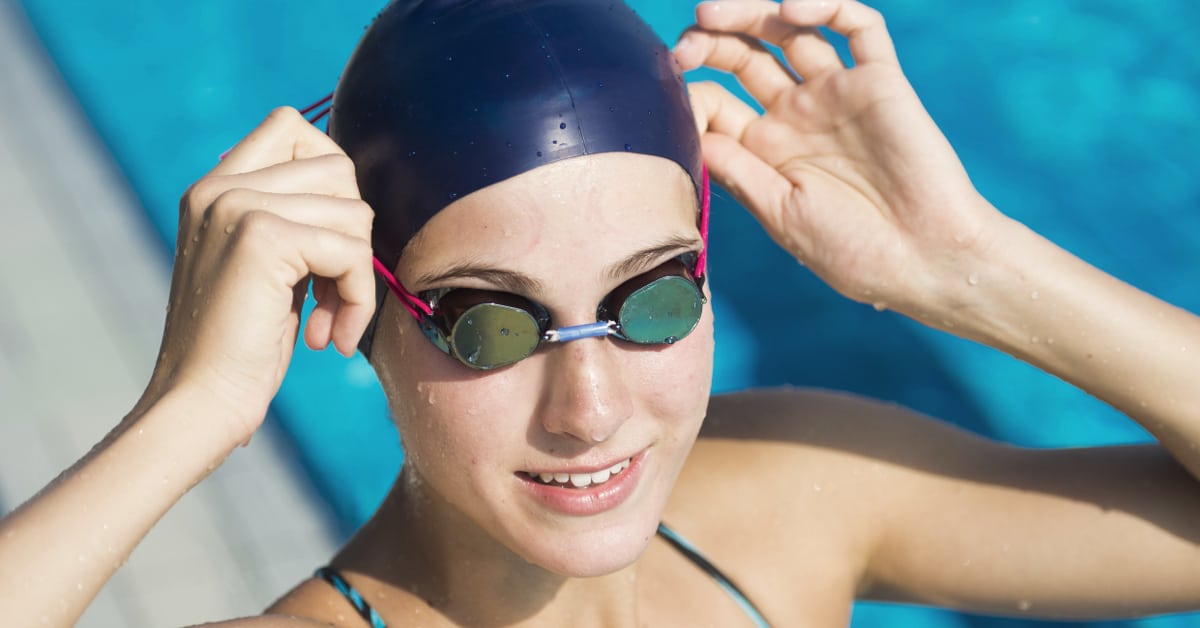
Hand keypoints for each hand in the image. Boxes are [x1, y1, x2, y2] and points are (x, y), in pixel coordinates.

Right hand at [144, 108, 373, 445]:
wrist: (199, 403)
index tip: (326, 242)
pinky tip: (329, 339)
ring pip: (354, 212)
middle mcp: (220, 185)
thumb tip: (353, 192)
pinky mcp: (262, 237)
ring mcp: (237, 205)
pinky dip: (357, 300)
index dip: (331, 178)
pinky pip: (352, 252)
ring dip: (357, 277)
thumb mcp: (270, 269)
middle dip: (352, 236)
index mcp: (214, 186)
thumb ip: (295, 220)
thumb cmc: (242, 349)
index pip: (293, 127)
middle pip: (338, 168)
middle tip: (331, 294)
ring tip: (328, 322)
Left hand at [674, 0, 1002, 313]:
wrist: (926, 260)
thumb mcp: (779, 213)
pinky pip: (858, 28)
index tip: (671, 100)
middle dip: (707, 43)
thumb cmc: (854, 251)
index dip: (689, 94)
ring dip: (749, 13)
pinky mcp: (880, 81)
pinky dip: (826, 7)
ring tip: (711, 14)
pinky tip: (793, 11)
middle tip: (684, 46)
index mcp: (766, 150)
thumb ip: (736, 168)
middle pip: (744, 57)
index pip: (715, 101)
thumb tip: (690, 126)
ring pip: (789, 31)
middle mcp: (797, 115)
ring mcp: (836, 94)